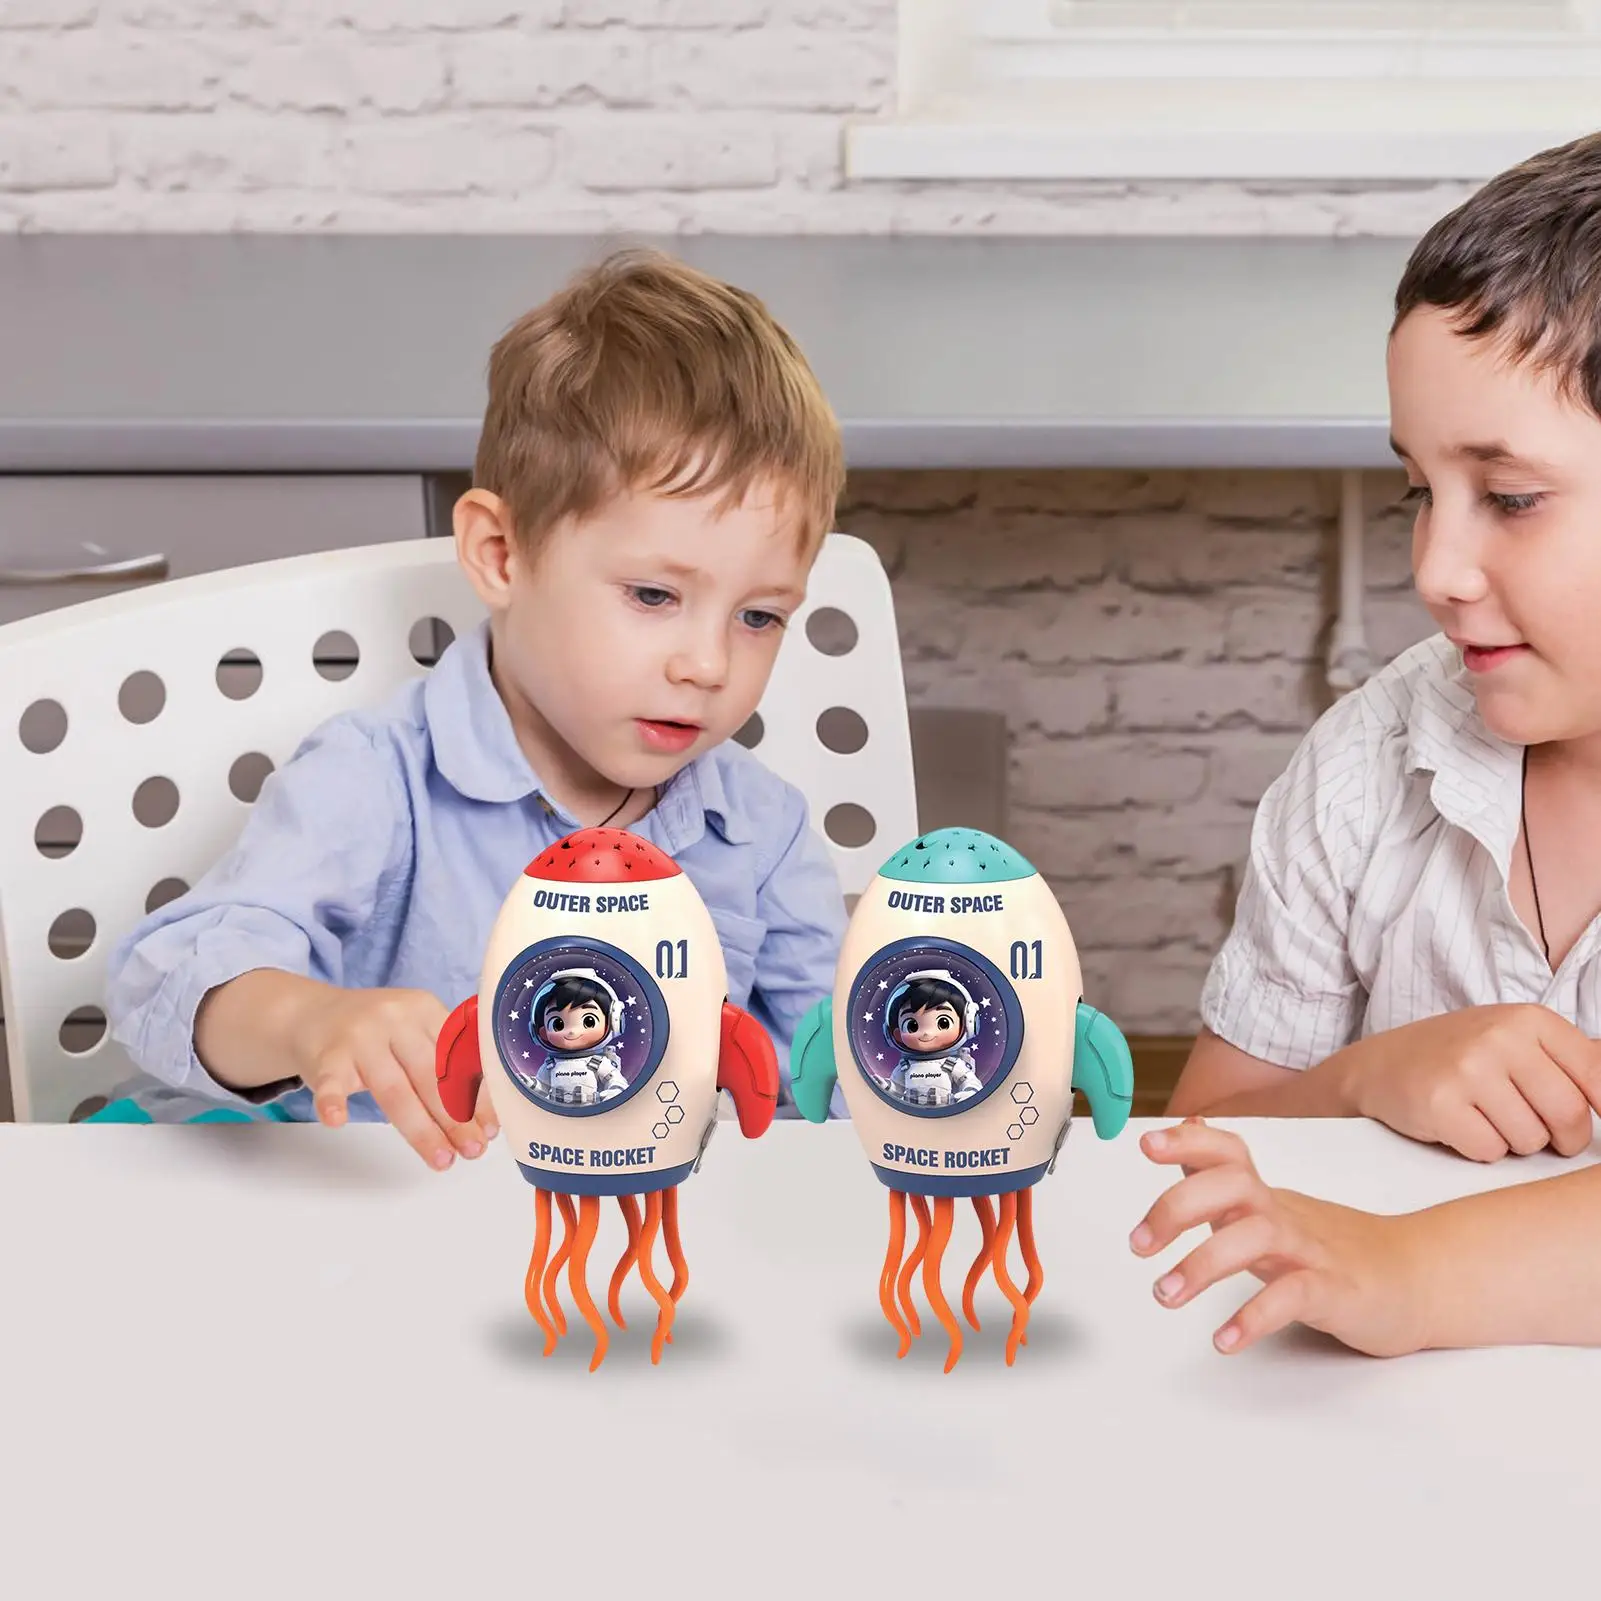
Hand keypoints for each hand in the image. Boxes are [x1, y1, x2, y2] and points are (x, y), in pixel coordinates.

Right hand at [288, 985, 497, 1169]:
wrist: (312, 1014)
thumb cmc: (375, 1032)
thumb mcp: (414, 1029)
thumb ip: (444, 1062)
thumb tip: (480, 1118)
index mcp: (425, 1010)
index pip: (458, 1057)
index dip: (477, 1095)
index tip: (490, 1129)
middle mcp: (395, 1019)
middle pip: (431, 1076)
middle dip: (456, 1119)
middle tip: (472, 1150)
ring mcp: (359, 1037)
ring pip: (394, 1089)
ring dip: (421, 1130)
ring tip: (441, 1158)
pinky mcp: (326, 1056)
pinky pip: (331, 1083)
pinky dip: (333, 1102)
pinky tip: (337, 1121)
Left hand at [1131, 1119, 1427, 1357]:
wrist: (1415, 1279)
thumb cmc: (1331, 1247)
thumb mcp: (1270, 1210)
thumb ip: (1224, 1181)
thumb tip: (1186, 1133)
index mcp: (1264, 1196)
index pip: (1228, 1152)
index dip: (1188, 1142)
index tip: (1146, 1145)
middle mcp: (1283, 1214)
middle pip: (1231, 1186)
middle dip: (1176, 1207)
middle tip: (1137, 1245)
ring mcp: (1311, 1250)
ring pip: (1255, 1238)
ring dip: (1202, 1264)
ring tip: (1165, 1294)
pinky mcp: (1334, 1292)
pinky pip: (1292, 1297)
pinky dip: (1254, 1317)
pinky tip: (1224, 1339)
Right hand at [1332, 1004, 1600, 1161]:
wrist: (1378, 1067)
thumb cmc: (1457, 1059)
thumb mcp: (1514, 1041)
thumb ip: (1571, 1062)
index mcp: (1529, 1019)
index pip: (1598, 1078)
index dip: (1597, 1112)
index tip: (1579, 1122)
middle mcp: (1500, 1037)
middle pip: (1570, 1116)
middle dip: (1560, 1138)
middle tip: (1533, 1128)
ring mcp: (1468, 1069)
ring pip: (1531, 1140)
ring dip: (1512, 1142)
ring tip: (1485, 1117)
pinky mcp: (1441, 1103)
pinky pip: (1490, 1151)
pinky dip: (1478, 1149)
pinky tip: (1459, 1125)